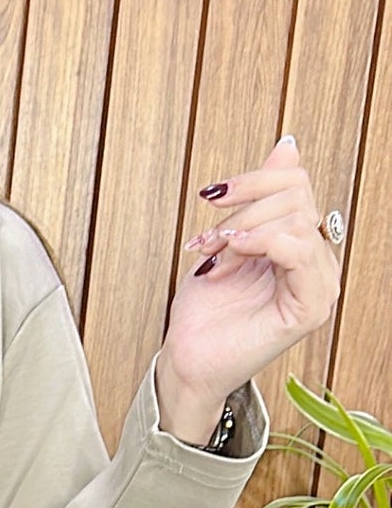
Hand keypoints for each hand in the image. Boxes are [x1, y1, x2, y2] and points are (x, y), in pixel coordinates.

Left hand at [156, 133, 340, 436]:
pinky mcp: (310, 308)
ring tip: (214, 254)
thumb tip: (288, 148)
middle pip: (296, 196)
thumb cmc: (206, 310)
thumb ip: (261, 196)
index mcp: (302, 244)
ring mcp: (319, 286)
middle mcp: (317, 263)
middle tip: (208, 238)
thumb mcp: (230, 238)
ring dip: (244, 229)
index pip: (296, 184)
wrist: (188, 359)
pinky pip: (299, 250)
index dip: (252, 180)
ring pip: (297, 218)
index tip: (211, 196)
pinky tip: (234, 253)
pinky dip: (262, 242)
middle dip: (243, 208)